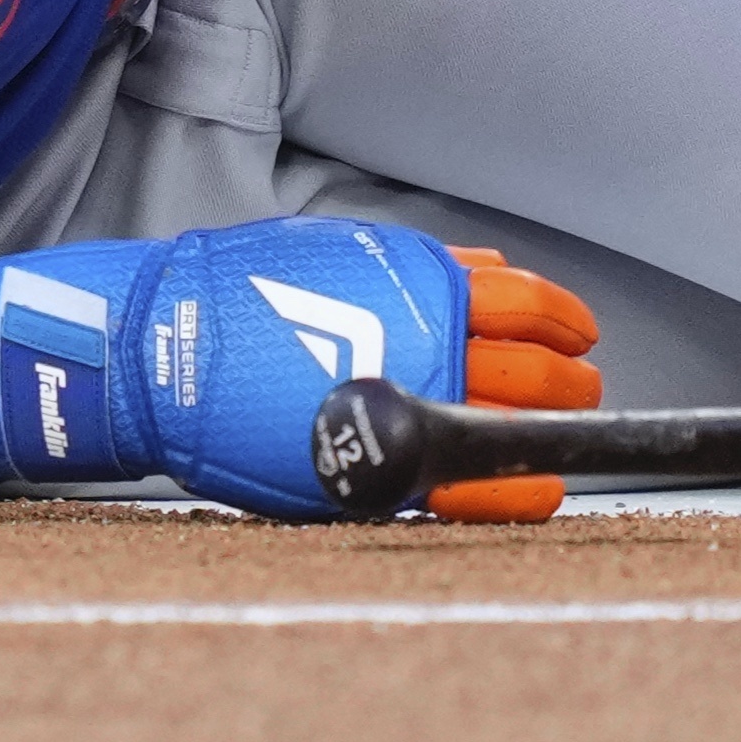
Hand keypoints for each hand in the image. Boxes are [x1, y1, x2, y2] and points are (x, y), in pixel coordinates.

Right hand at [0, 216, 600, 521]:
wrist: (160, 350)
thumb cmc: (240, 299)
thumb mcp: (334, 252)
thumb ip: (409, 267)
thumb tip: (485, 274)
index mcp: (416, 280)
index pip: (525, 303)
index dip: (564, 322)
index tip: (580, 334)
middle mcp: (423, 338)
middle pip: (533, 368)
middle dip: (567, 381)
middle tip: (578, 387)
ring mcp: (404, 402)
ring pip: (514, 419)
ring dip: (553, 424)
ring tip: (562, 427)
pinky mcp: (374, 462)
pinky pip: (472, 481)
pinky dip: (515, 486)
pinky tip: (537, 490)